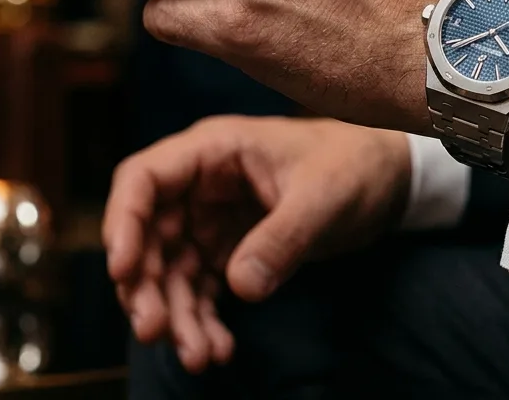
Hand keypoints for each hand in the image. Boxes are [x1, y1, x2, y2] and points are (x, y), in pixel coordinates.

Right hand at [103, 115, 410, 372]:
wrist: (386, 179)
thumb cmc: (353, 165)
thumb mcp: (323, 197)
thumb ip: (282, 237)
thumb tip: (241, 286)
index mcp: (214, 150)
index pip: (144, 179)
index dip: (123, 222)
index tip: (122, 270)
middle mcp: (201, 186)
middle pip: (148, 236)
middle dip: (146, 286)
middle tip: (155, 330)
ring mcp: (211, 221)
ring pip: (171, 272)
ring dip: (176, 315)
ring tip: (197, 356)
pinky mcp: (229, 252)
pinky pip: (202, 290)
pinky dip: (203, 320)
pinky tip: (218, 349)